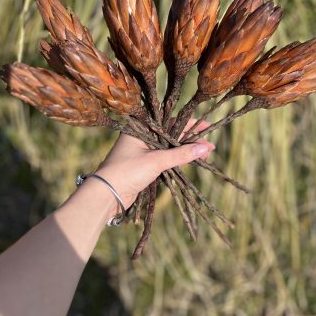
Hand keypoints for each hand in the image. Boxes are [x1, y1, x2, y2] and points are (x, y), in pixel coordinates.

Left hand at [94, 119, 213, 210]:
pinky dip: (178, 161)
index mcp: (141, 128)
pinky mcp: (144, 165)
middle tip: (209, 146)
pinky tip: (191, 162)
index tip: (208, 126)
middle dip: (191, 140)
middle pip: (172, 135)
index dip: (190, 124)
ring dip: (186, 151)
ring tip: (205, 154)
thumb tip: (205, 148)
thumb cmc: (128, 171)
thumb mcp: (156, 161)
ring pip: (170, 148)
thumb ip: (181, 154)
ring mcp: (143, 151)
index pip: (170, 121)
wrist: (107, 194)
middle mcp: (142, 137)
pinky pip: (165, 159)